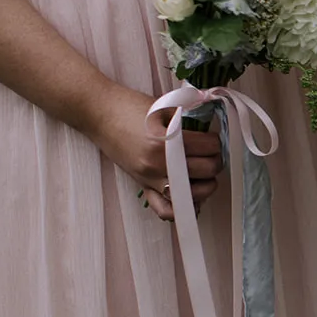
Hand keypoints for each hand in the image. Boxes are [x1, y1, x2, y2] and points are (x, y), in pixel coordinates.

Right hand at [82, 84, 223, 220]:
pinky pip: (165, 210)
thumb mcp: (165, 108)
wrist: (100, 113)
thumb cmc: (130, 106)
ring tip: (204, 173)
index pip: (210, 147)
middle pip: (207, 170)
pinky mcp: (143, 185)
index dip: (217, 141)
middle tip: (212, 153)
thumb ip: (190, 120)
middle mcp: (159, 163)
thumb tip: (214, 130)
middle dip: (216, 160)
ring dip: (206, 184)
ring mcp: (151, 178)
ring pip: (194, 194)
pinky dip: (181, 208)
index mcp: (167, 141)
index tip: (213, 138)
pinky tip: (189, 196)